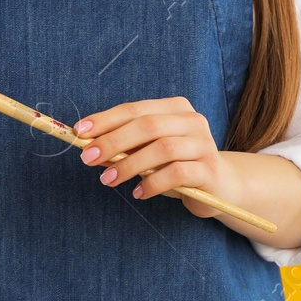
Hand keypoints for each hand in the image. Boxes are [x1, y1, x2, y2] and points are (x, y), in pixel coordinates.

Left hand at [75, 97, 238, 218]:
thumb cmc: (177, 164)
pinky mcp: (209, 170)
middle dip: (113, 141)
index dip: (106, 119)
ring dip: (130, 165)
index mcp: (176, 108)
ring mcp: (204, 144)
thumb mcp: (151, 151)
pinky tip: (139, 193)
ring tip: (107, 179)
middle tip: (88, 158)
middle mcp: (192, 121)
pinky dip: (153, 184)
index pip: (135, 109)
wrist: (221, 185)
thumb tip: (91, 148)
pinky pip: (177, 174)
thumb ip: (127, 146)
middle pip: (148, 125)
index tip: (80, 132)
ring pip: (163, 148)